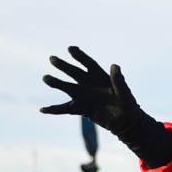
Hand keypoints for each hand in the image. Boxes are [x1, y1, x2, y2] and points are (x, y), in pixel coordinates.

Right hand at [41, 47, 171, 164]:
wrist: (126, 122)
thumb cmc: (128, 105)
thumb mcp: (124, 93)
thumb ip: (119, 81)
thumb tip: (115, 65)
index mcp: (100, 77)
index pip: (88, 64)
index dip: (80, 56)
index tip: (71, 49)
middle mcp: (89, 84)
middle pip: (74, 72)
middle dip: (63, 66)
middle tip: (52, 59)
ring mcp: (84, 95)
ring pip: (67, 87)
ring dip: (57, 83)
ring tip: (46, 78)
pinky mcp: (81, 108)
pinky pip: (65, 108)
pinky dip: (54, 109)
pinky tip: (43, 110)